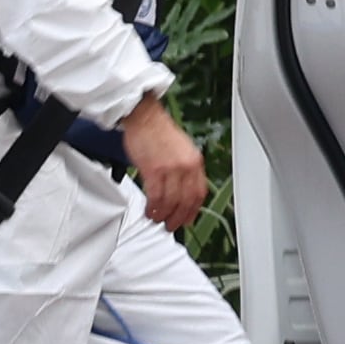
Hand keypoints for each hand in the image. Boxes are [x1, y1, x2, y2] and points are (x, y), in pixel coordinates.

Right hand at [121, 96, 206, 233]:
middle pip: (187, 200)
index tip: (187, 219)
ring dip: (163, 215)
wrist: (145, 118)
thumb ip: (185, 170)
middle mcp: (186, 166)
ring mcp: (171, 169)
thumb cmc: (159, 132)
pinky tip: (149, 211)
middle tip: (171, 226)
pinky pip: (156, 196)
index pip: (199, 193)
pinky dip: (153, 207)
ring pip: (171, 201)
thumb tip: (182, 191)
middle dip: (179, 217)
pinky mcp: (154, 170)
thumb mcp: (182, 151)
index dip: (193, 210)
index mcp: (195, 162)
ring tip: (157, 219)